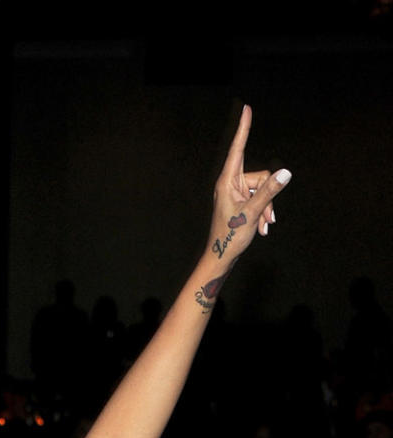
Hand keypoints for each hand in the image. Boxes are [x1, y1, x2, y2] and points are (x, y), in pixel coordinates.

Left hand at [205, 106, 290, 272]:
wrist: (221, 257)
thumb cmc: (230, 236)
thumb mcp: (252, 212)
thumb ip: (270, 191)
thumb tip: (286, 172)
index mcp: (227, 181)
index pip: (238, 149)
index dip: (244, 129)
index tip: (247, 109)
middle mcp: (230, 183)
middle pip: (260, 176)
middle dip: (268, 196)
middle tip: (267, 219)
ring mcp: (236, 192)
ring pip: (263, 189)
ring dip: (266, 208)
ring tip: (262, 226)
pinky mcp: (241, 201)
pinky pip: (259, 199)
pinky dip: (262, 213)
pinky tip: (261, 229)